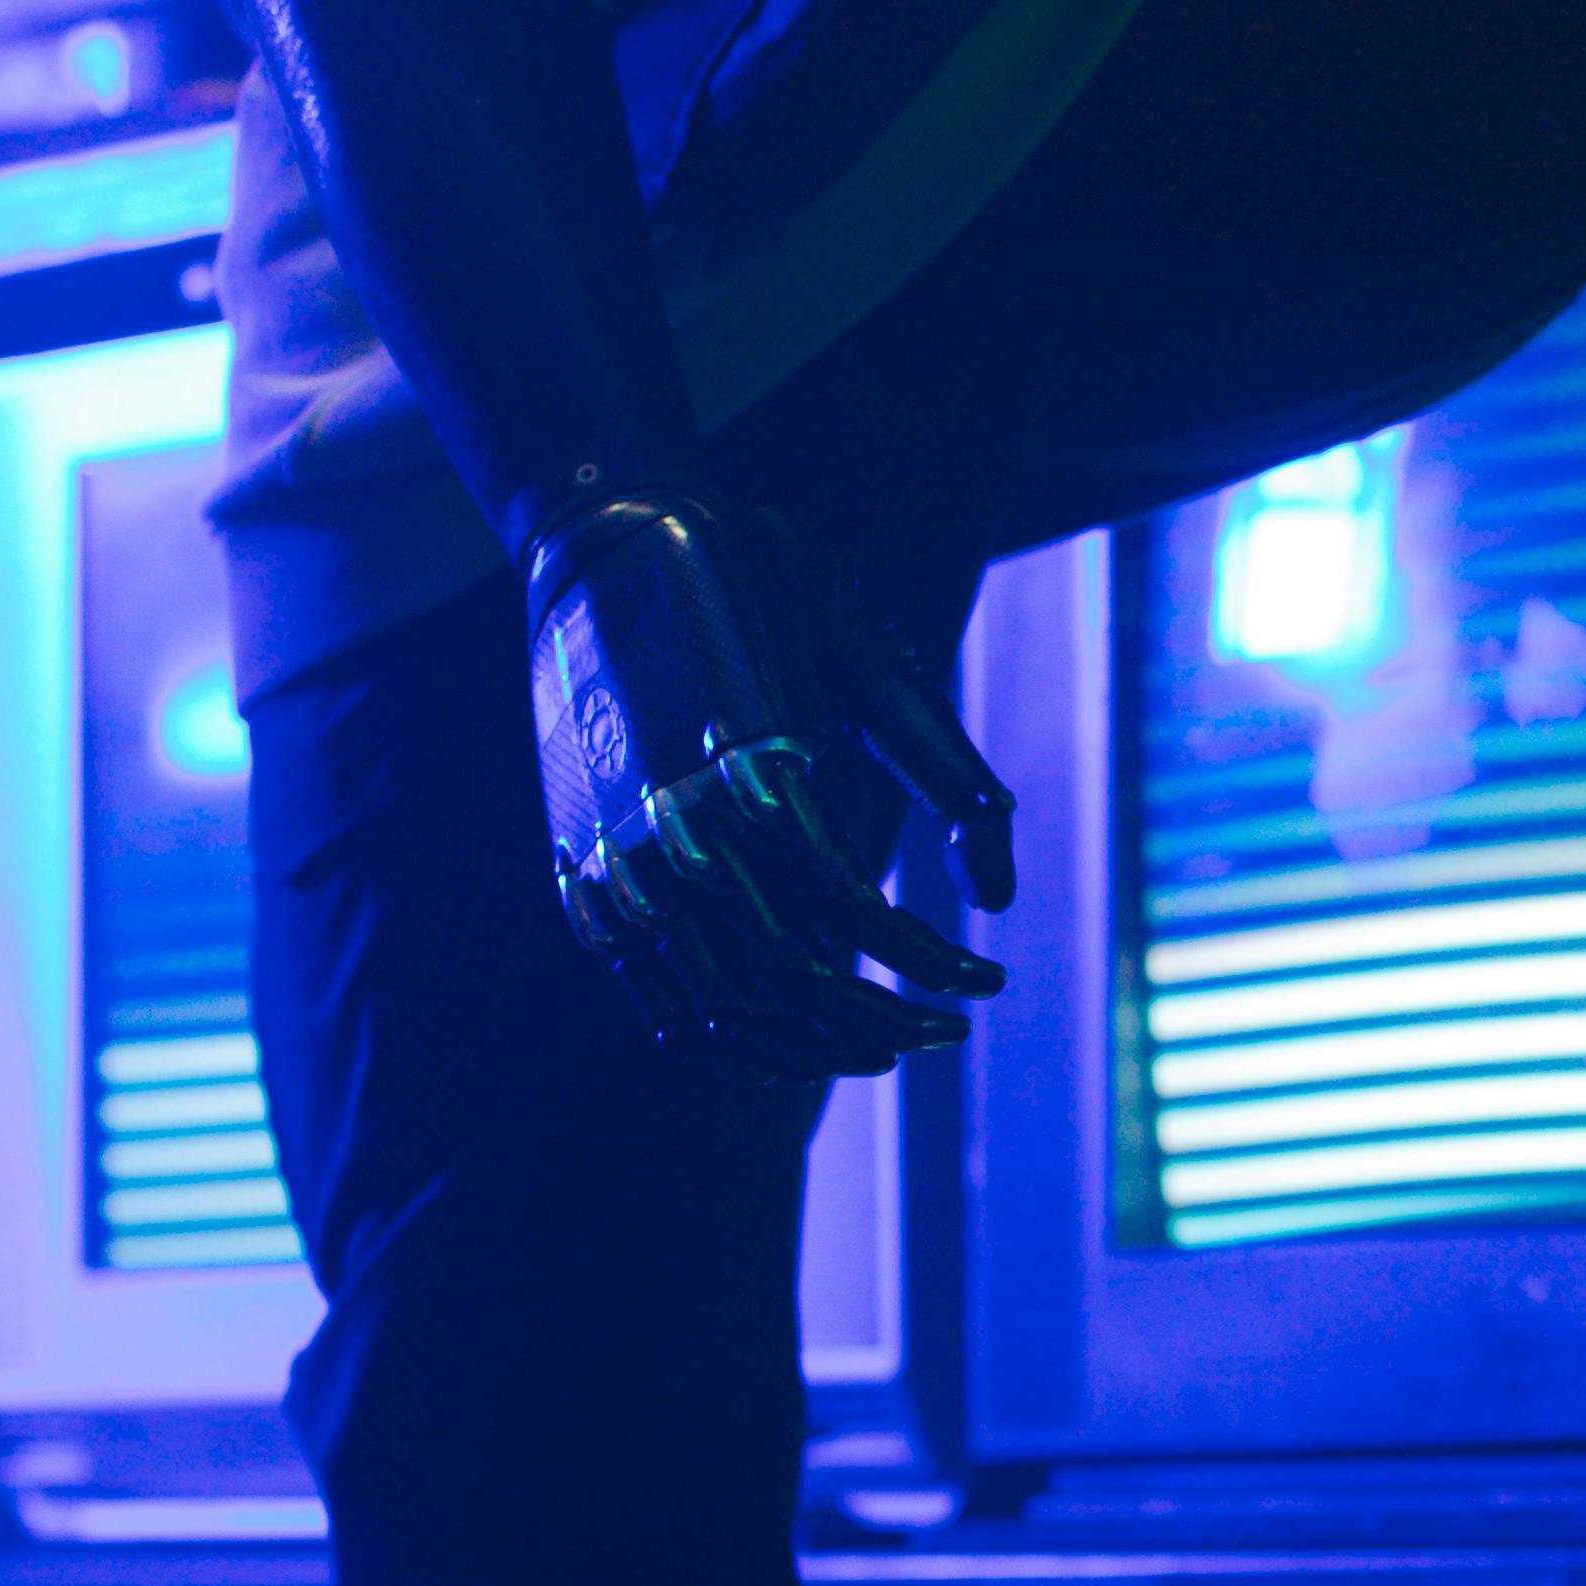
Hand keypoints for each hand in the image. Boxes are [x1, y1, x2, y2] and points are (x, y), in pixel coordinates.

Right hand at [527, 496, 1013, 1077]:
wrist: (614, 536)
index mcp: (758, 773)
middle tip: (945, 1029)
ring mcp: (620, 859)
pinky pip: (656, 1002)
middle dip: (887, 1023)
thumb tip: (1000, 895)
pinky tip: (791, 1041)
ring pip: (723, 1012)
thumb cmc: (766, 593)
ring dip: (816, 1048)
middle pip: (797, 983)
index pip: (861, 920)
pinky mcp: (585, 875)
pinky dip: (730, 1044)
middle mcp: (681, 827)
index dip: (935, 966)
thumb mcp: (871, 662)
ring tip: (881, 1041)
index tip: (989, 981)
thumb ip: (945, 773)